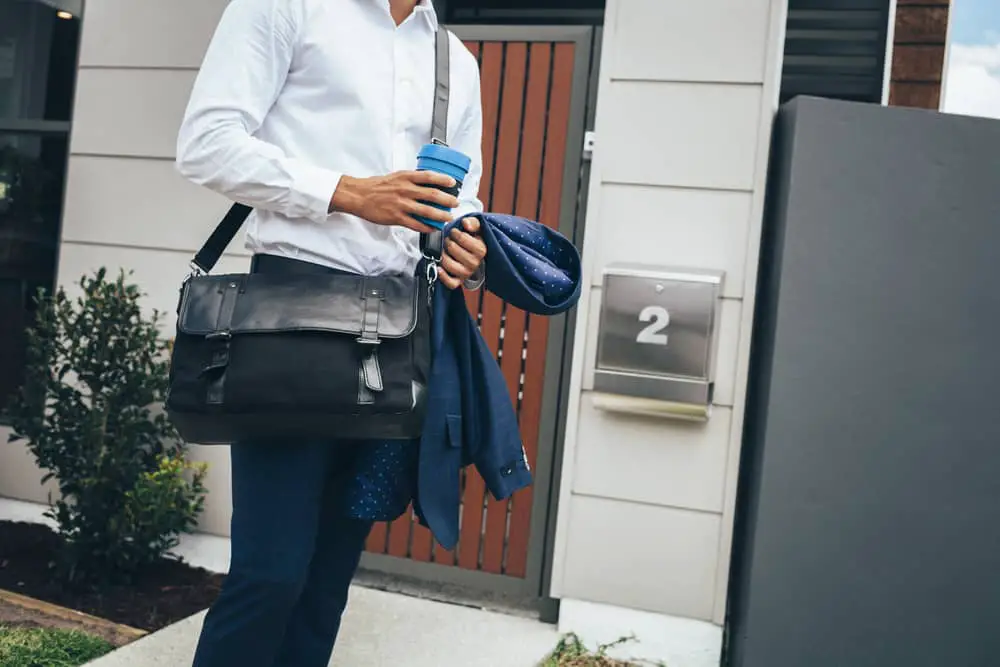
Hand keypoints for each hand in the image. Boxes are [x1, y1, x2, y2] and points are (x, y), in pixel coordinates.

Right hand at [330, 171, 459, 232]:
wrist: (359, 195)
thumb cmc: (377, 186)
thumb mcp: (396, 177)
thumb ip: (411, 180)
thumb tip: (428, 183)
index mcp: (405, 178)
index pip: (429, 176)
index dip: (443, 179)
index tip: (453, 183)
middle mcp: (405, 190)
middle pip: (432, 194)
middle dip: (447, 200)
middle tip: (455, 203)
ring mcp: (401, 204)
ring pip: (427, 211)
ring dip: (441, 215)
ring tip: (448, 218)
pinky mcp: (396, 217)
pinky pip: (416, 224)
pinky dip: (427, 227)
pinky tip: (433, 228)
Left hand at [438, 217, 485, 288]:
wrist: (474, 253)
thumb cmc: (473, 238)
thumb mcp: (477, 228)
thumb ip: (473, 222)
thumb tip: (465, 223)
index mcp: (481, 250)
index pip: (462, 239)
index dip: (454, 233)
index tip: (454, 232)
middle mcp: (475, 263)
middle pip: (453, 250)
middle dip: (448, 242)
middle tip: (448, 240)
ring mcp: (467, 273)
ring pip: (450, 266)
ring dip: (443, 256)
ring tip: (443, 250)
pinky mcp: (459, 281)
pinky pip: (451, 283)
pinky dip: (443, 277)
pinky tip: (438, 268)